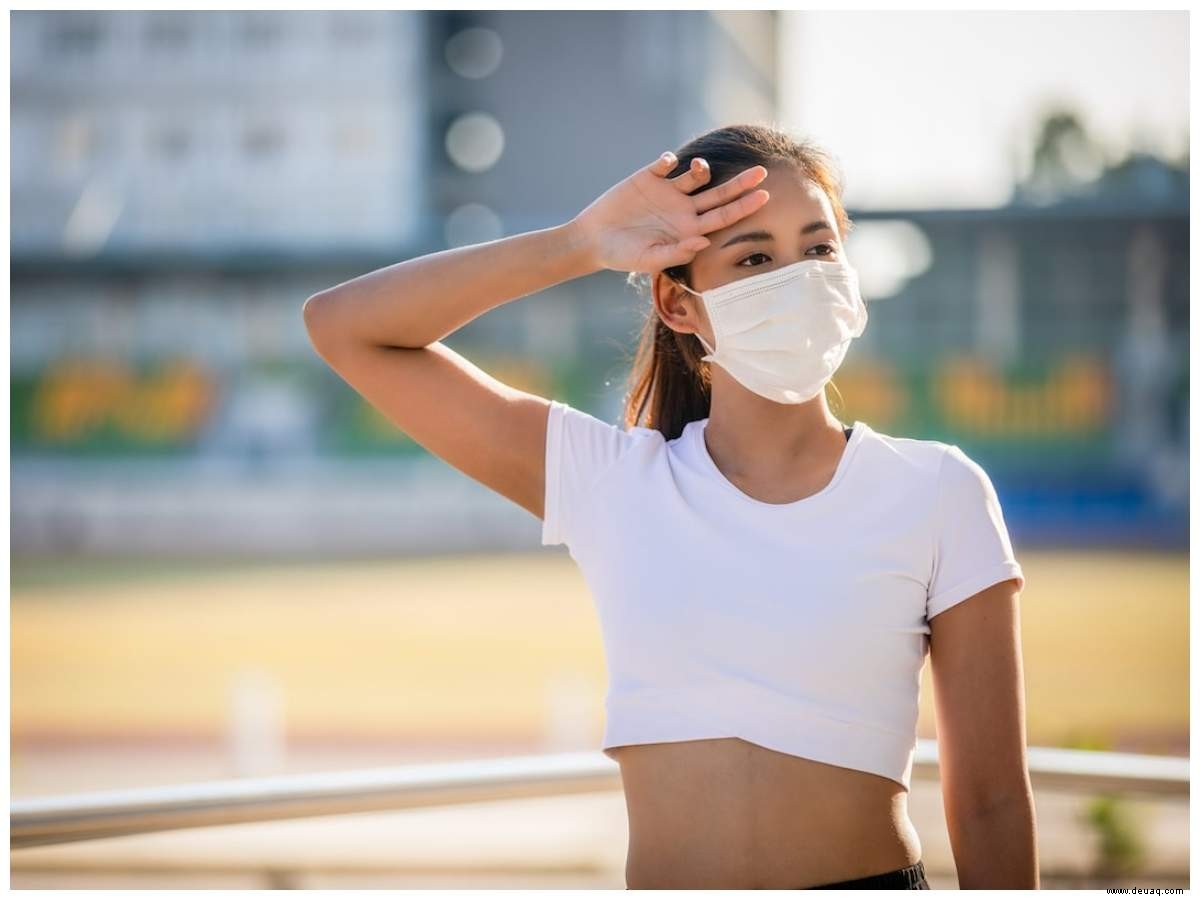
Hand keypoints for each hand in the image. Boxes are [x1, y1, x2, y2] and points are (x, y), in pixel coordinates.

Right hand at [569, 151, 769, 272]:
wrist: (594, 240)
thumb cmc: (623, 255)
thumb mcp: (648, 259)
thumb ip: (676, 252)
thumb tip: (703, 242)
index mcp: (688, 229)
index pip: (723, 217)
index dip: (744, 207)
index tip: (765, 197)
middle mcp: (683, 209)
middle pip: (719, 194)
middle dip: (740, 183)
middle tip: (762, 171)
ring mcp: (668, 192)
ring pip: (696, 175)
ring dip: (702, 168)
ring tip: (699, 168)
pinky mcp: (648, 177)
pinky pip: (665, 163)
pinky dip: (669, 160)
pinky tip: (666, 163)